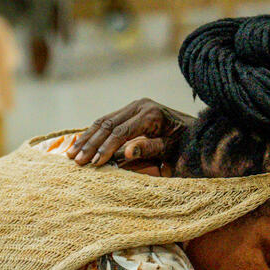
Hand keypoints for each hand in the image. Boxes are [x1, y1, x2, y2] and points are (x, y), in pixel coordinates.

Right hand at [69, 98, 192, 167]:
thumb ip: (150, 149)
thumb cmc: (187, 144)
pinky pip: (107, 121)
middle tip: (76, 161)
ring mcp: (135, 106)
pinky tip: (80, 144)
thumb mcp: (172, 149)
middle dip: (90, 144)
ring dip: (87, 138)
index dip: (105, 148)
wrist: (198, 133)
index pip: (121, 132)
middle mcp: (141, 106)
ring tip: (71, 155)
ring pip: (104, 121)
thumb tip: (125, 152)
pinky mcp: (131, 111)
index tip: (94, 163)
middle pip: (108, 124)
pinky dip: (93, 133)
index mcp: (150, 114)